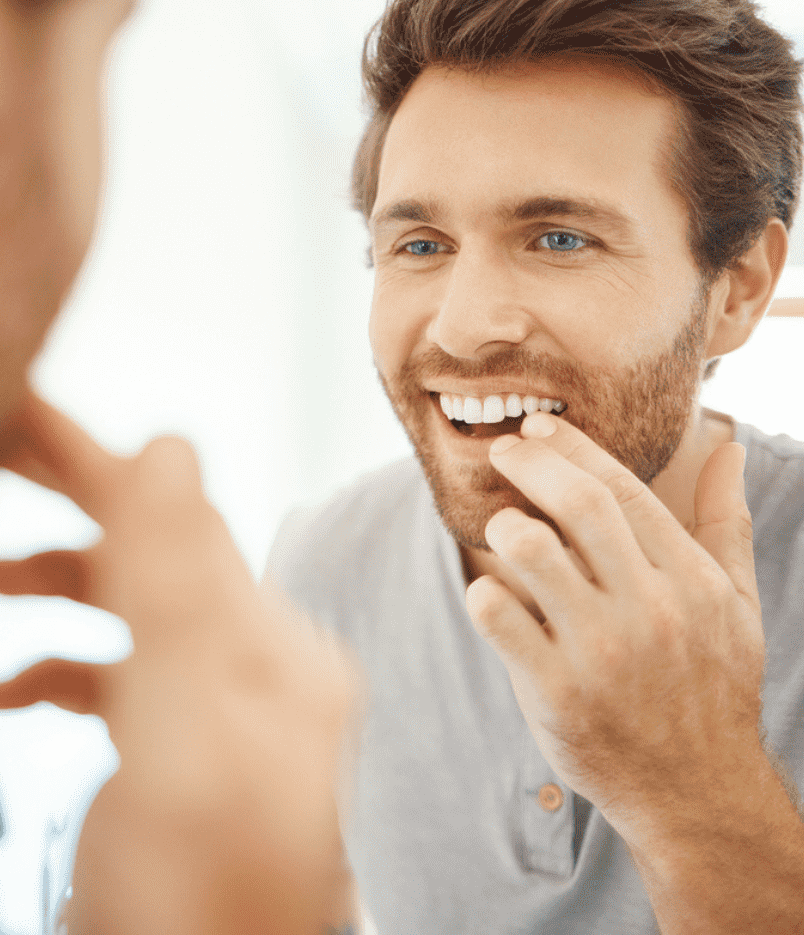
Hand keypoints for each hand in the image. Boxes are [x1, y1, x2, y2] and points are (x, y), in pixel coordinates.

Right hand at [0, 392, 363, 934]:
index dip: (85, 457)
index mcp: (274, 654)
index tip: (11, 405)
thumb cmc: (205, 909)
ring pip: (126, 613)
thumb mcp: (183, 740)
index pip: (175, 520)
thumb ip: (174, 594)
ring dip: (51, 585)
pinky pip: (114, 684)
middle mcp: (255, 670)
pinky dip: (55, 671)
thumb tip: (169, 448)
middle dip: (61, 501)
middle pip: (149, 552)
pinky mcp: (177, 756)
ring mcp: (216, 713)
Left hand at [464, 411, 764, 845]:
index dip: (572, 447)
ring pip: (531, 551)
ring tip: (502, 528)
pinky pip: (497, 616)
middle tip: (501, 450)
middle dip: (530, 463)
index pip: (623, 489)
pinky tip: (490, 593)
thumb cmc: (711, 687)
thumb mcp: (736, 604)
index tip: (537, 427)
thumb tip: (727, 449)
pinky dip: (483, 592)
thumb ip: (726, 522)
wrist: (695, 791)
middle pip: (578, 505)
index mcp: (689, 580)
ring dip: (505, 526)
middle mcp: (648, 609)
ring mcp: (600, 651)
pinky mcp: (554, 691)